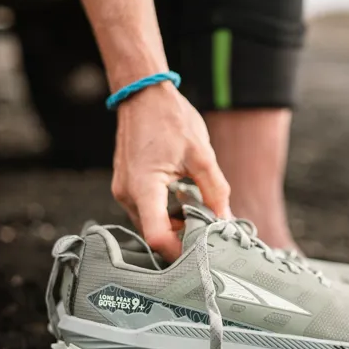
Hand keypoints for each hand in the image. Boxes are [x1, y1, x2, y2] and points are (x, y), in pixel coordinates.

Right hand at [111, 82, 230, 260]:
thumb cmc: (169, 118)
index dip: (179, 251)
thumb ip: (215, 191)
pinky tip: (184, 201)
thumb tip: (225, 220)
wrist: (143, 95)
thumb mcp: (201, 154)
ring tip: (199, 213)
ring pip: (151, 223)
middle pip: (154, 234)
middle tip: (209, 233)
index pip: (156, 237)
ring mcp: (123, 191)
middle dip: (181, 238)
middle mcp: (127, 194)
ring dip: (174, 224)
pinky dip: (165, 212)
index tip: (202, 253)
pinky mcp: (126, 186)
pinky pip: (147, 210)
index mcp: (143, 187)